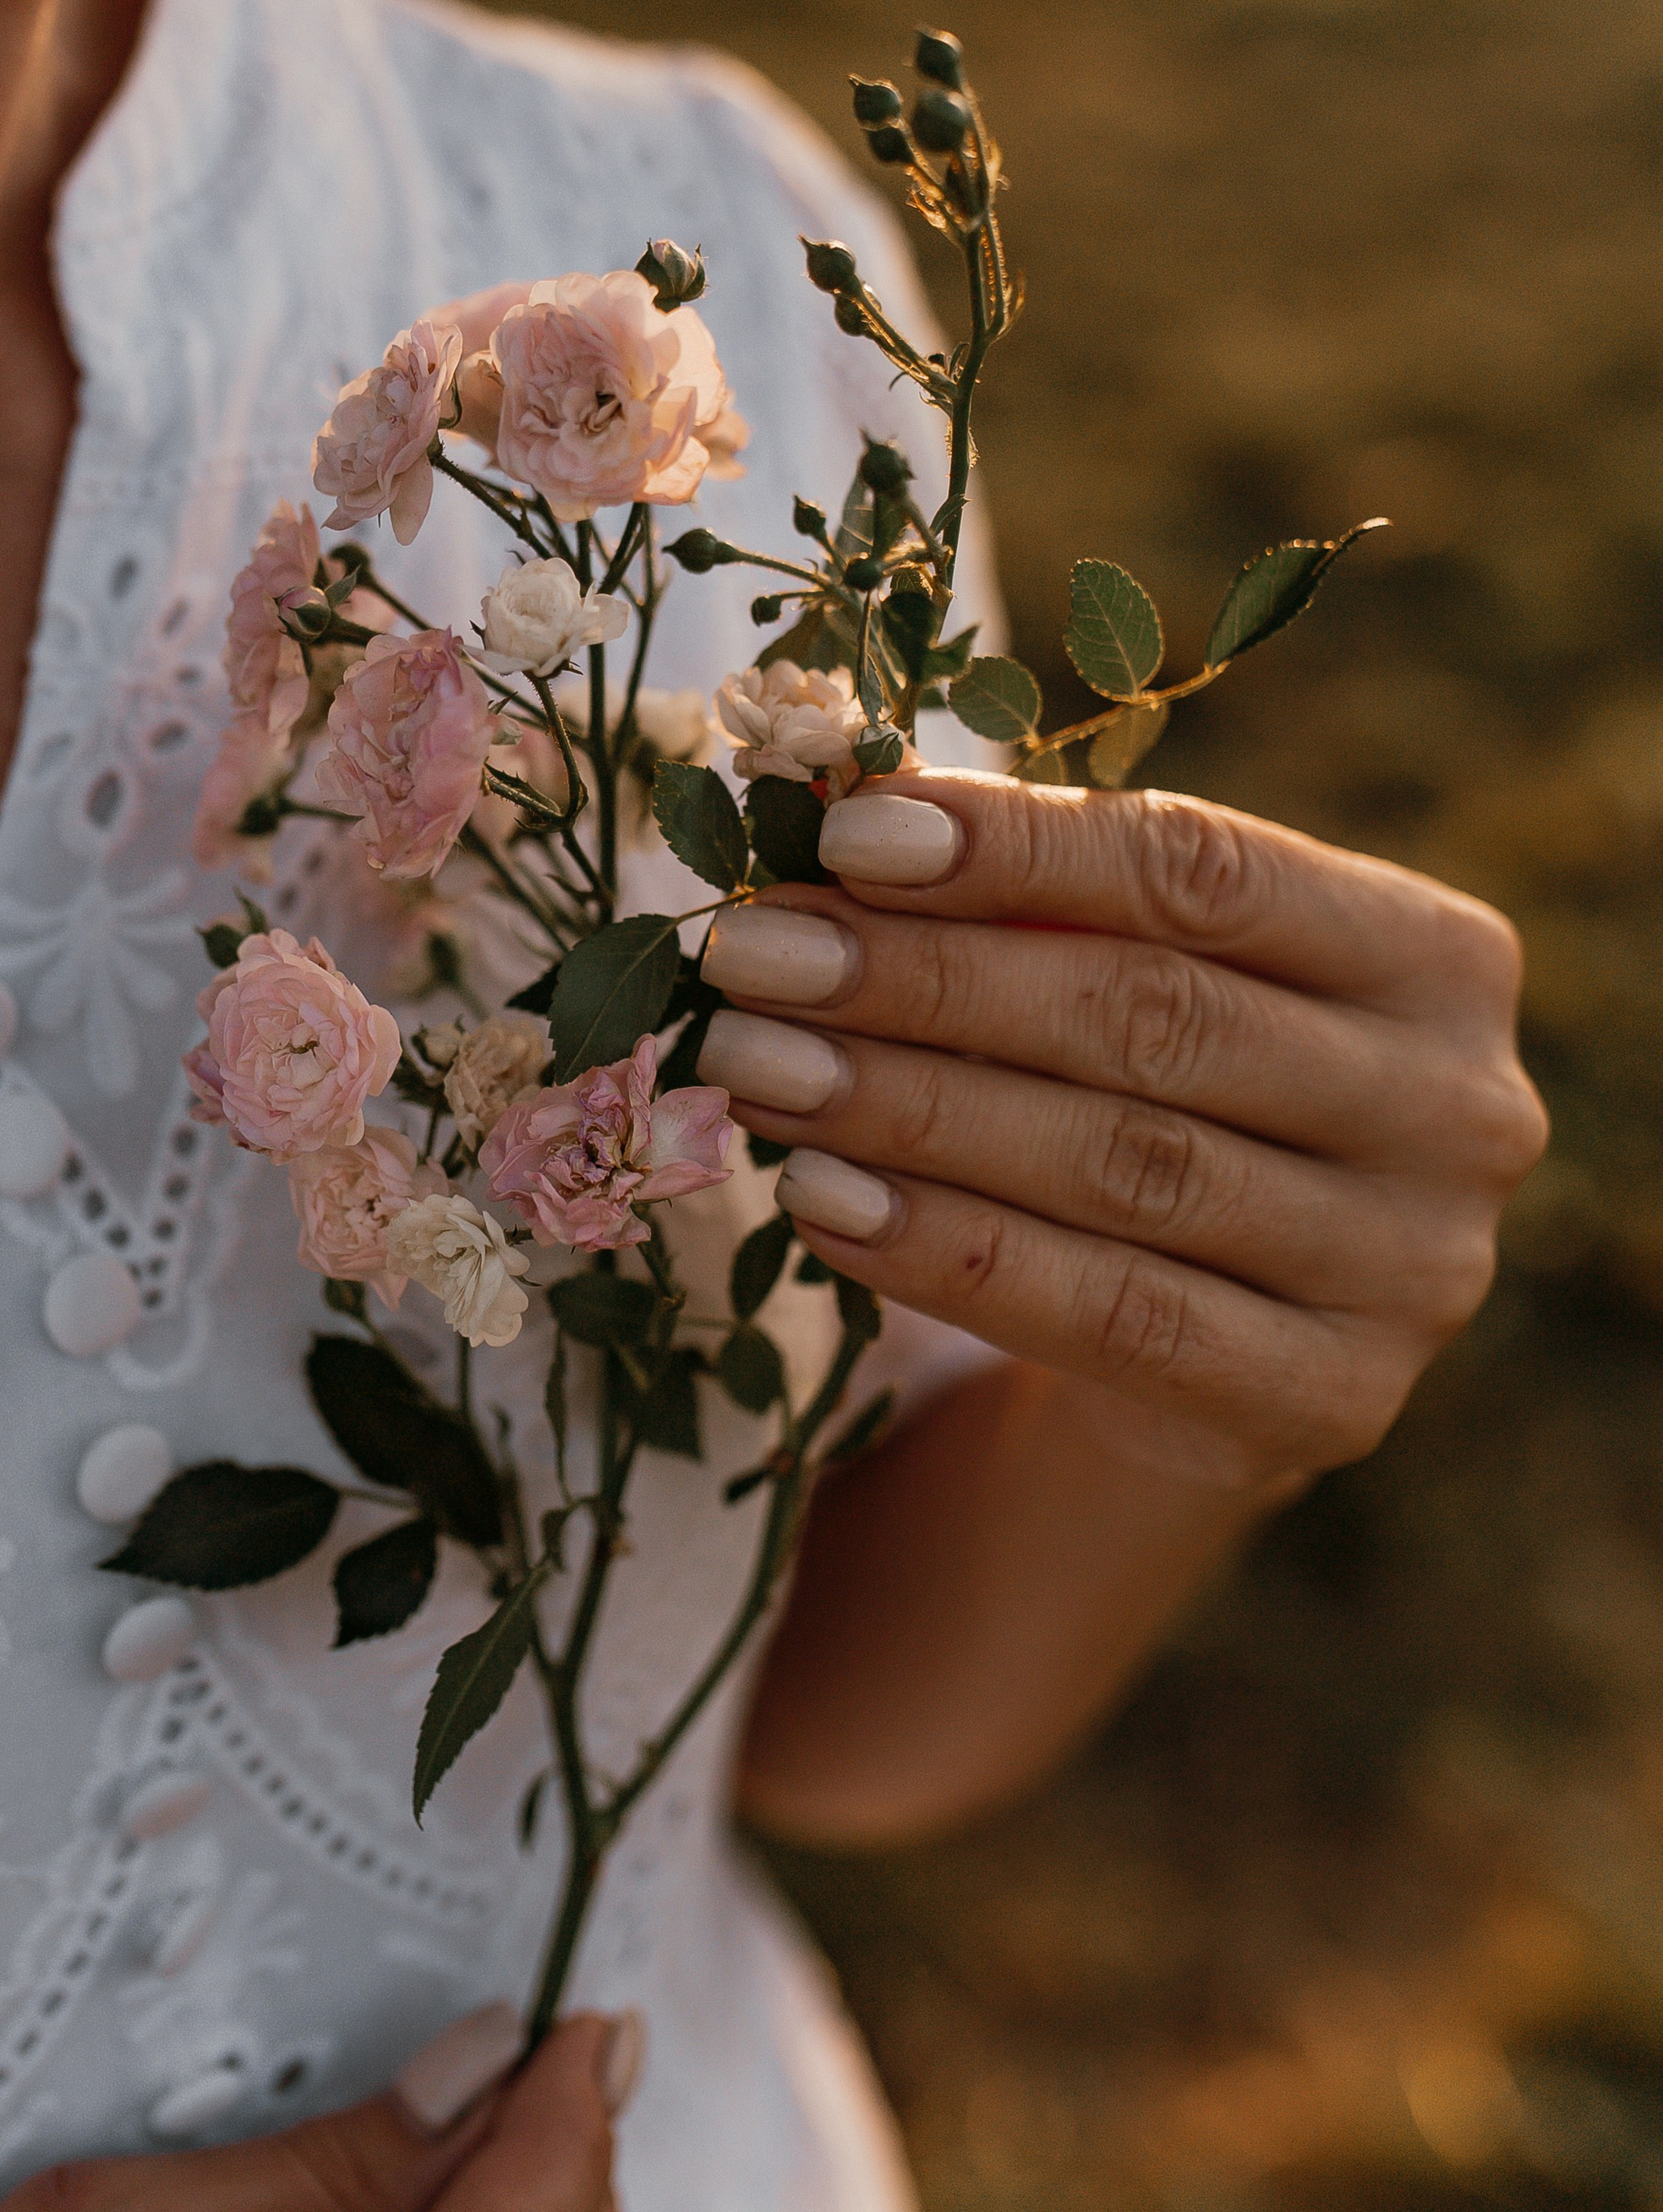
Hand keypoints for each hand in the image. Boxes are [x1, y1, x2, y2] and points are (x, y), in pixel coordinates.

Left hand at [697, 770, 1546, 1488]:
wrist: (1230, 1340)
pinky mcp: (1332, 1402)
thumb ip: (1030, 902)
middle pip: (1155, 1018)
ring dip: (912, 1110)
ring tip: (758, 1066)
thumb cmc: (1167, 1092)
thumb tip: (829, 809)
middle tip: (756, 956)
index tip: (843, 832)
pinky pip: (1111, 1318)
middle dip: (928, 981)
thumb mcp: (1134, 976)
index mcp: (1433, 955)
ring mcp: (1410, 1270)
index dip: (1019, 850)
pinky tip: (820, 1202)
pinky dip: (950, 1252)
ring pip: (1125, 1166)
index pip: (1206, 872)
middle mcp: (1456, 1108)